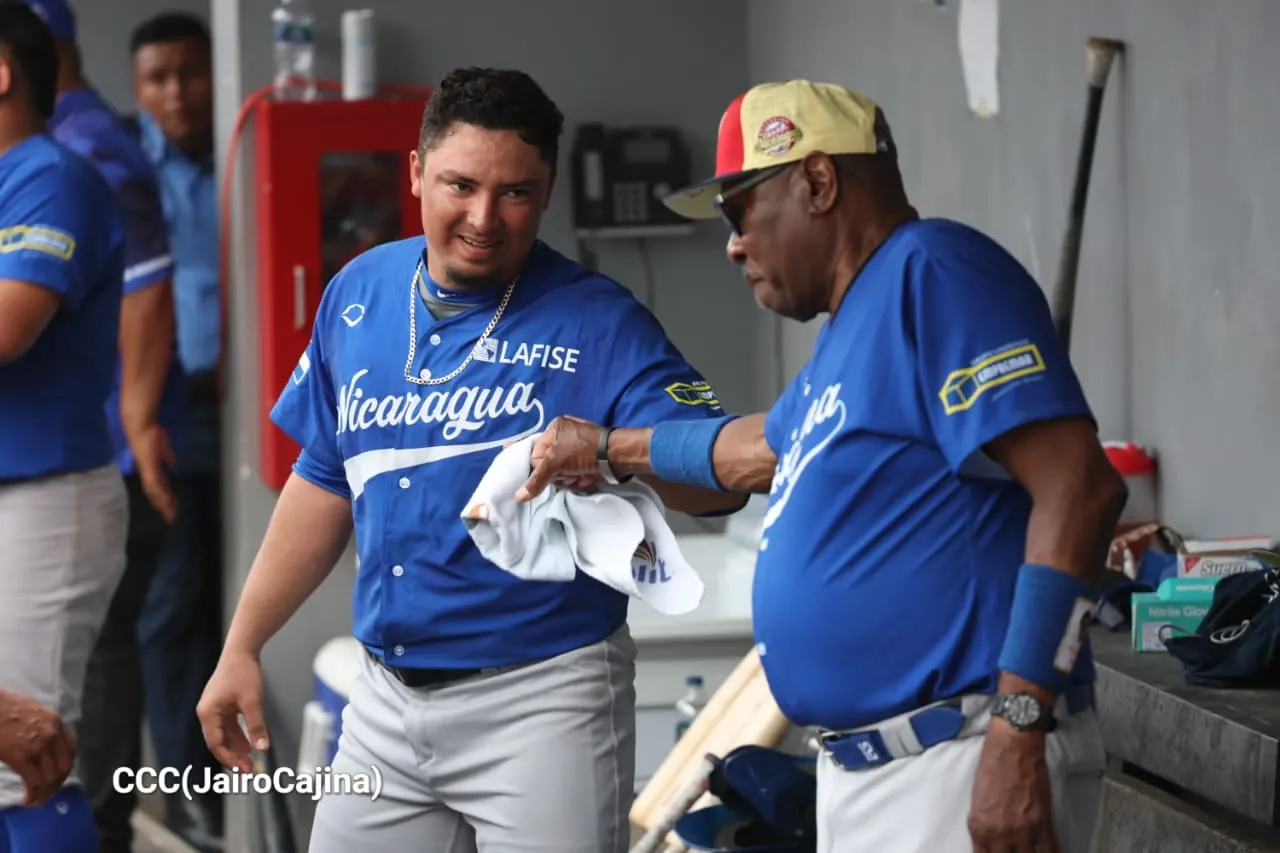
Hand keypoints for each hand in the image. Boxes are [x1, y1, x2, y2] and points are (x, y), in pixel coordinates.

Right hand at [0, 690, 75, 806]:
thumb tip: (45, 746)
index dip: (65, 767)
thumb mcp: (32, 712)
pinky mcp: (21, 756)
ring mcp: (38, 746)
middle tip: (46, 794)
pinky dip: (32, 795)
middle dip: (56, 784)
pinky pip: (33, 781)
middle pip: (64, 767)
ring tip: (36, 802)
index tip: (58, 778)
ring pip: (50, 777)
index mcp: (55, 722)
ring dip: (45, 793)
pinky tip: (28, 800)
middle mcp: (52, 734)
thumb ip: (43, 728)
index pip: (71, 750)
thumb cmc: (4, 708)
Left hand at [129, 422, 177, 522]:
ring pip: (154, 492)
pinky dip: (160, 494)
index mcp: (151, 470)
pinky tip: (166, 501)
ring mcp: (147, 471)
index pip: (158, 487)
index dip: (164, 498)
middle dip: (163, 505)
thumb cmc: (152, 434)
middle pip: (155, 494)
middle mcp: (147, 473)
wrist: (141, 427)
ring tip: (170, 513)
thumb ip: (167, 457)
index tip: (171, 507)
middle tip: (171, 517)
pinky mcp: (148, 468)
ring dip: (163, 503)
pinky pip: (155, 485)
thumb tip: (173, 464)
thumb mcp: (163, 448)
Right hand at [197, 650, 268, 773]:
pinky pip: (229, 726)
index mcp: (208, 714)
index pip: (216, 744)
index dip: (229, 759)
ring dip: (237, 747)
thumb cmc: (243, 673)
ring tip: (250, 761)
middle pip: (219, 742)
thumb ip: (256, 726)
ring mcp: (215, 709)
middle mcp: (208, 713)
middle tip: (249, 770)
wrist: (241, 651)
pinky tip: (249, 745)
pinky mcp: (223, 705)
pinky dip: (238, 735)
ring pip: (225, 735)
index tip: (242, 769)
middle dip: (234, 756)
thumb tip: (262, 747)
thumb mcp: (252, 702)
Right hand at [516, 415, 606, 502]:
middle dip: (560, 474)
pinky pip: (577, 473)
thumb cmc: (582, 451)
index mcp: (554, 427)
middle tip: (570, 473)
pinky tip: (588, 477)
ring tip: (581, 475)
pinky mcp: (589, 458)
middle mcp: (566, 434)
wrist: (616, 456)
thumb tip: (519, 496)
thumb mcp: (555, 462)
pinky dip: (582, 478)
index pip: (536, 454)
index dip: (544, 467)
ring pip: (564, 472)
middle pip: (550, 466)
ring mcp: (579, 447)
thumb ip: (536, 479)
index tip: (554, 470)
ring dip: (571, 478)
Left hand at [969, 718, 1057, 851]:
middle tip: (1011, 850)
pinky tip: (1045, 852)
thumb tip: (989, 841)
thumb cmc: (992, 766)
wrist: (1013, 747)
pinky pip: (1049, 850)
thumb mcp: (978, 800)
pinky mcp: (1043, 823)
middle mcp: (1000, 833)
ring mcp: (1023, 831)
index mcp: (980, 827)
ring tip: (1026, 850)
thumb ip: (983, 826)